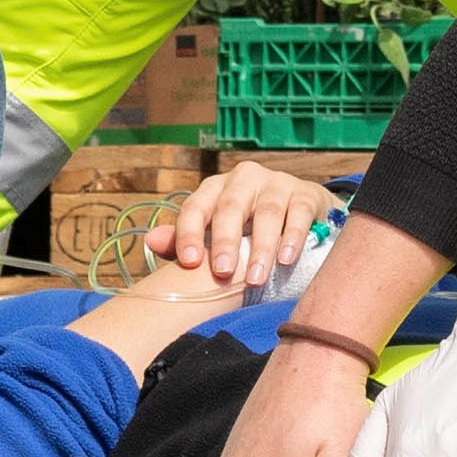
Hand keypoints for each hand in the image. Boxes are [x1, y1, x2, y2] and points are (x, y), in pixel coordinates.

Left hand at [144, 162, 335, 289]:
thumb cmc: (251, 228)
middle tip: (222, 273)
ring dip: (260, 247)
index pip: (196, 206)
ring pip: (266, 212)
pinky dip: (292, 236)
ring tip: (255, 277)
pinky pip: (298, 213)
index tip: (190, 262)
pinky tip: (287, 259)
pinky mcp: (305, 193)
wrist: (303, 213)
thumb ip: (185, 240)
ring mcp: (277, 183)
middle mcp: (244, 179)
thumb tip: (150, 242)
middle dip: (225, 241)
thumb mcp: (217, 234)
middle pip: (230, 207)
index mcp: (216, 188)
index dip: (189, 233)